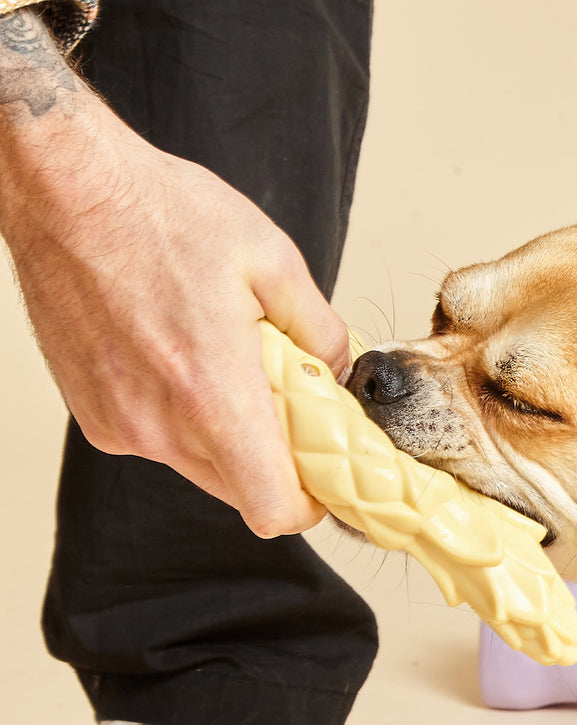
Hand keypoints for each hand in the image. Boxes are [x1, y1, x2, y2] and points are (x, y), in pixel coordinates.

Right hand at [0, 41, 346, 536]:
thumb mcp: (272, 261)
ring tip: (221, 365)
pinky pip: (158, 442)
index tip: (319, 476)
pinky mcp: (94, 417)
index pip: (273, 509)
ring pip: (200, 467)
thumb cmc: (161, 215)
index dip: (306, 504)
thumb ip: (320, 331)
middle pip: (241, 491)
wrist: (63, 189)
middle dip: (271, 461)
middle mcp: (162, 427)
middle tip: (281, 404)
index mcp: (213, 396)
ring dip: (225, 437)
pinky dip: (179, 418)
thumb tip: (338, 371)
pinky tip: (176, 357)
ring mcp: (122, 427)